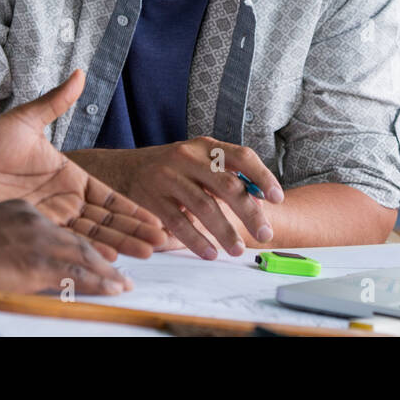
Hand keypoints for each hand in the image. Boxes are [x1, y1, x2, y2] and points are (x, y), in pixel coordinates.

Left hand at [0, 70, 166, 259]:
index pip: (109, 195)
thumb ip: (54, 102)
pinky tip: (104, 258)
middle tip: (161, 241)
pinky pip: (63, 242)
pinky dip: (85, 250)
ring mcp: (49, 217)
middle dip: (135, 230)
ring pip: (91, 234)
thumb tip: (79, 74)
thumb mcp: (24, 120)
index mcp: (68, 175)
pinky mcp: (31, 230)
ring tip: (144, 254)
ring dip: (118, 243)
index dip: (132, 208)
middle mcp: (64, 199)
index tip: (156, 218)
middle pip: (107, 219)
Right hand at [0, 199, 130, 295]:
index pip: (65, 225)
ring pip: (84, 255)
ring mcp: (37, 241)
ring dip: (109, 271)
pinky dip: (97, 281)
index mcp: (25, 210)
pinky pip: (74, 274)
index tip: (105, 250)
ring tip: (126, 283)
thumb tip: (20, 250)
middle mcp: (37, 220)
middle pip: (82, 237)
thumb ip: (11, 232)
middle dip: (111, 250)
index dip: (88, 238)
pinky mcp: (35, 262)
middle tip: (131, 262)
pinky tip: (113, 287)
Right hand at [104, 137, 284, 259]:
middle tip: (265, 233)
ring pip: (204, 206)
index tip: (277, 198)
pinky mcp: (152, 198)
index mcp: (205, 146)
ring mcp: (168, 177)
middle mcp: (187, 157)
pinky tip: (210, 253)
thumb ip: (224, 176)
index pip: (242, 156)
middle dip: (249, 212)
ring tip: (238, 249)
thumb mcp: (197, 161)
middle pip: (226, 185)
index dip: (262, 177)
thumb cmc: (170, 169)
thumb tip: (258, 202)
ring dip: (225, 231)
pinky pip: (179, 223)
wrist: (121, 170)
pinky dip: (197, 240)